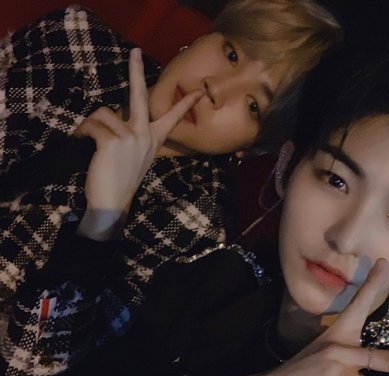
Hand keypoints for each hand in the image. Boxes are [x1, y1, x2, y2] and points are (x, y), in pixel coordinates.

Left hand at [75, 48, 202, 239]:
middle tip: (135, 53)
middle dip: (136, 71)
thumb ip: (132, 136)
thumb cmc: (122, 181)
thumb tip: (116, 117)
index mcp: (154, 140)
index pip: (173, 118)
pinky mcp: (114, 140)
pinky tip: (82, 142)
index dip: (186, 104)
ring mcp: (131, 136)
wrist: (113, 203)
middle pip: (140, 96)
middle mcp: (146, 135)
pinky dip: (82, 131)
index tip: (200, 92)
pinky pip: (92, 124)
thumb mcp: (135, 157)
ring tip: (85, 138)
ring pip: (104, 113)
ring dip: (90, 124)